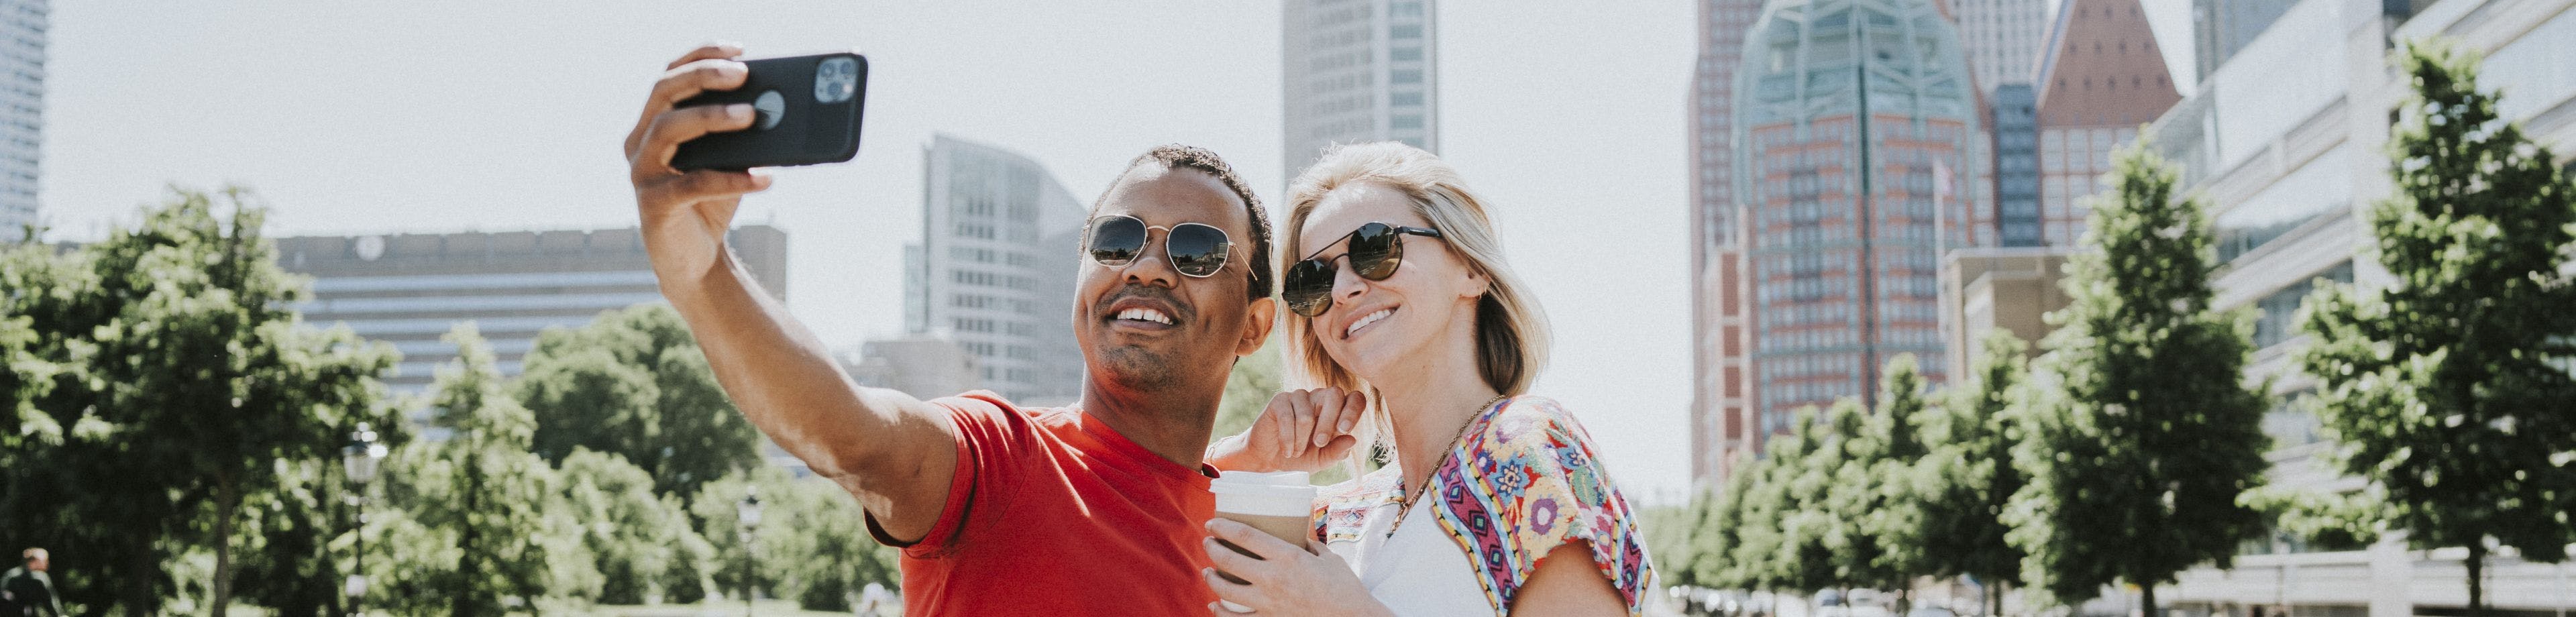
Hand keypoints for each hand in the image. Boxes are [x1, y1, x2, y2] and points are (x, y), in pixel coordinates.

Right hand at [624, 43, 773, 290]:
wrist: (696, 260)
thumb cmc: (713, 201)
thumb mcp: (728, 160)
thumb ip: (740, 135)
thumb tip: (779, 108)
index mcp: (654, 123)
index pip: (671, 75)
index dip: (701, 55)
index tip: (739, 49)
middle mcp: (639, 143)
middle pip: (664, 92)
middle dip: (704, 76)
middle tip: (744, 75)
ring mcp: (642, 173)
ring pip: (669, 129)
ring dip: (712, 117)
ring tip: (753, 116)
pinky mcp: (654, 206)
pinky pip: (693, 184)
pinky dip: (731, 178)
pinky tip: (765, 177)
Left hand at [1200, 518, 1391, 616]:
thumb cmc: (1345, 589)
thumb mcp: (1328, 558)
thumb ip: (1309, 546)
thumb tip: (1299, 537)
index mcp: (1288, 557)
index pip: (1245, 536)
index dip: (1223, 528)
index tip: (1212, 524)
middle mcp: (1273, 579)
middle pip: (1229, 561)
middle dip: (1212, 549)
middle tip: (1208, 542)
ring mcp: (1269, 603)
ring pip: (1226, 591)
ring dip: (1211, 579)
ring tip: (1207, 572)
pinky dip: (1220, 612)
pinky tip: (1214, 605)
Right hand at [1206, 387, 1365, 473]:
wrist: (1270, 459)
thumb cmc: (1300, 457)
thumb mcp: (1322, 460)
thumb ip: (1337, 451)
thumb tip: (1352, 439)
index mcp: (1337, 410)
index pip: (1354, 398)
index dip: (1353, 410)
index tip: (1344, 430)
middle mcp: (1320, 398)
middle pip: (1334, 395)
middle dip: (1327, 423)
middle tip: (1319, 443)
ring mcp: (1300, 396)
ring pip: (1307, 414)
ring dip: (1301, 440)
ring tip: (1296, 452)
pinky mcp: (1280, 400)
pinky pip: (1287, 417)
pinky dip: (1287, 439)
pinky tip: (1287, 449)